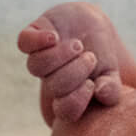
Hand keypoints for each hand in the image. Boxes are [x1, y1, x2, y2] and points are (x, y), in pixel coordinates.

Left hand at [17, 2, 131, 122]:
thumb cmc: (100, 56)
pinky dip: (38, 40)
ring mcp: (38, 59)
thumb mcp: (110, 73)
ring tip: (77, 45)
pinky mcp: (32, 37)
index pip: (65, 111)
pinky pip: (24, 42)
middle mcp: (49, 81)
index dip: (77, 99)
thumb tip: (101, 92)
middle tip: (90, 57)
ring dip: (60, 55)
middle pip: (53, 86)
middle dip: (75, 71)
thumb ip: (111, 88)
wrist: (91, 24)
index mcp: (66, 97)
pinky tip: (54, 36)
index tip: (91, 83)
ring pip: (36, 66)